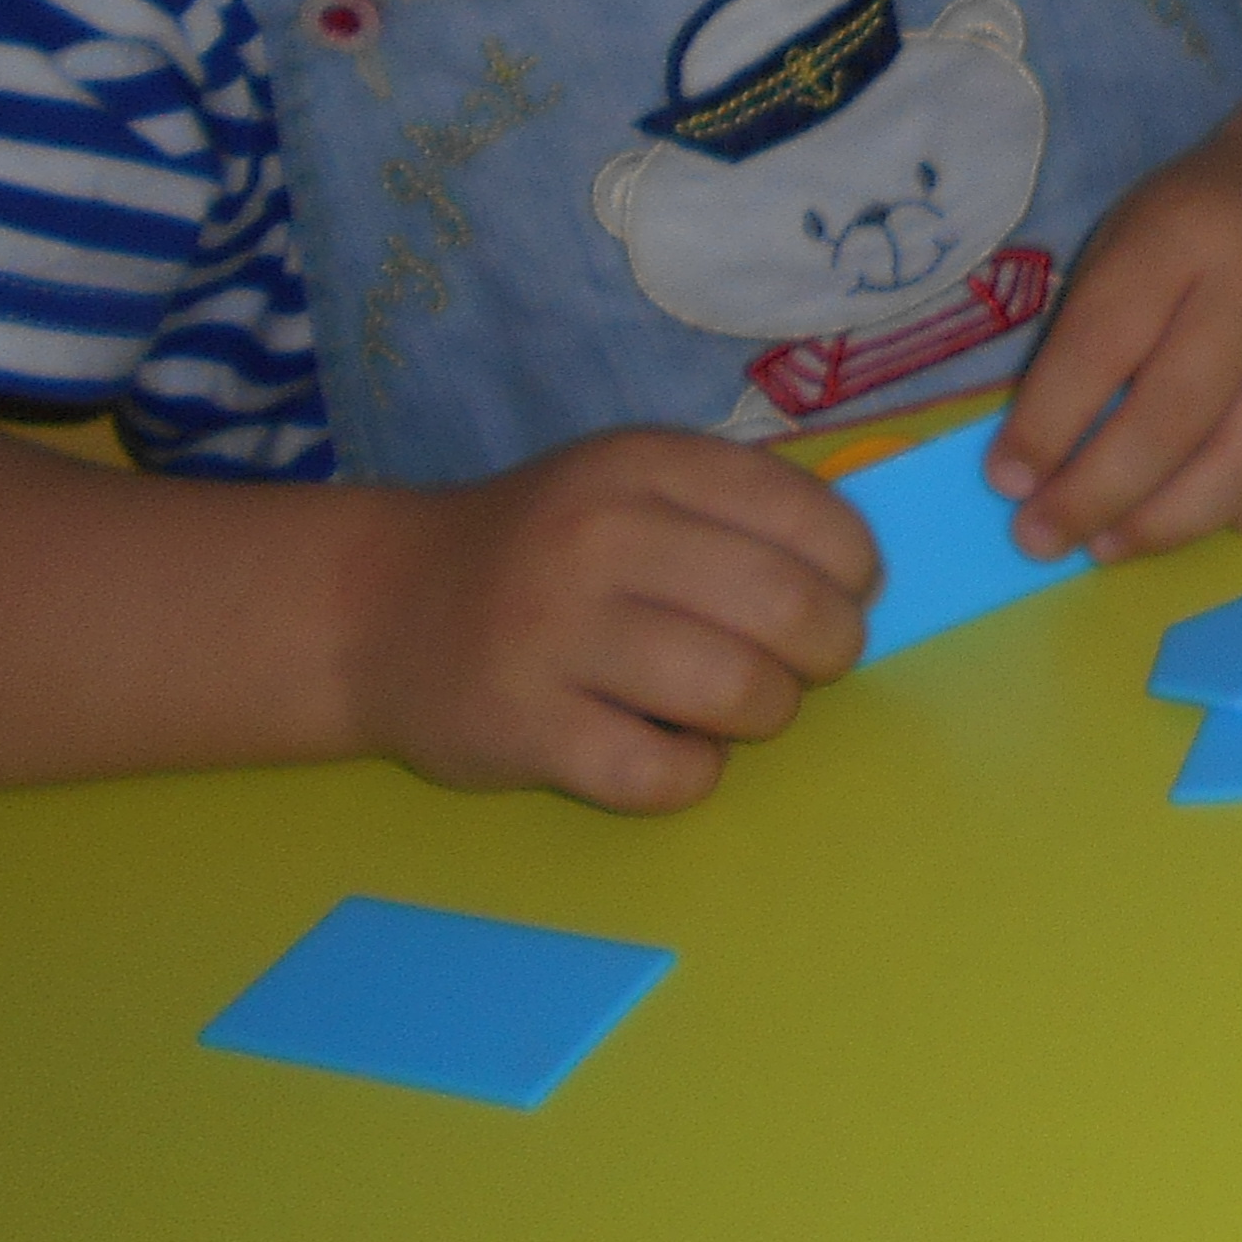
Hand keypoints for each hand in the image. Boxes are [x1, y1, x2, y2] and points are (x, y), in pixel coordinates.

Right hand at [351, 429, 879, 813]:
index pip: (814, 519)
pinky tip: (669, 752)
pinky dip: (693, 777)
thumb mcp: (634, 486)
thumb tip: (861, 578)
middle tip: (803, 665)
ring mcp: (555, 635)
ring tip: (734, 710)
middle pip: (790, 610)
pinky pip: (667, 777)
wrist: (380, 609)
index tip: (838, 596)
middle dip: (828, 652)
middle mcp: (600, 537)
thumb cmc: (544, 550)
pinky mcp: (525, 729)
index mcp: (645, 465)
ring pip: (740, 694)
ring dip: (765, 716)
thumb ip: (742, 510)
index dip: (854, 574)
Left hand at [984, 131, 1241, 561]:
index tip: (1006, 483)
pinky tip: (1203, 520)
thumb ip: (1090, 334)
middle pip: (1178, 414)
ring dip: (1169, 522)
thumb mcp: (1130, 237)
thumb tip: (1041, 462)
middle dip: (1098, 491)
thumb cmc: (1204, 223)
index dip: (1049, 423)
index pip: (1105, 342)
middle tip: (1042, 538)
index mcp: (1186, 231)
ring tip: (1109, 547)